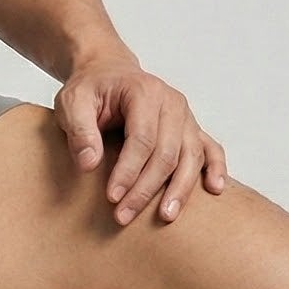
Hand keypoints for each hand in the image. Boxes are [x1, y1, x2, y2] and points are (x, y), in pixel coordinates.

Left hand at [55, 50, 227, 226]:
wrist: (108, 72)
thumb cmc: (90, 88)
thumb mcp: (72, 102)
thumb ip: (79, 130)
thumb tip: (88, 165)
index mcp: (144, 91)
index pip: (142, 138)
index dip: (128, 171)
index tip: (112, 197)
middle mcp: (172, 102)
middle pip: (167, 152)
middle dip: (147, 188)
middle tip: (124, 215)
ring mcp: (185, 116)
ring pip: (191, 156)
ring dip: (180, 189)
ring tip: (165, 216)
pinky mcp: (191, 128)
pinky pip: (211, 149)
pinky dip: (216, 168)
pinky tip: (214, 189)